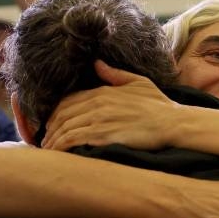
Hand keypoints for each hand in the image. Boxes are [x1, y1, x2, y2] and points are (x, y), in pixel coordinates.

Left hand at [42, 61, 177, 151]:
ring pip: (65, 129)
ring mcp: (99, 120)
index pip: (69, 101)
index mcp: (103, 92)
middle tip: (46, 139)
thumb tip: (97, 63)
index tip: (51, 124)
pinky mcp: (103, 136)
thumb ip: (114, 74)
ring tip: (49, 150)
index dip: (56, 113)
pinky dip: (61, 147)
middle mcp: (97, 104)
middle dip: (50, 128)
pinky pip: (74, 141)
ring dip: (53, 140)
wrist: (172, 123)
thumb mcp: (138, 82)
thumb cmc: (159, 104)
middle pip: (63, 116)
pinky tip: (57, 153)